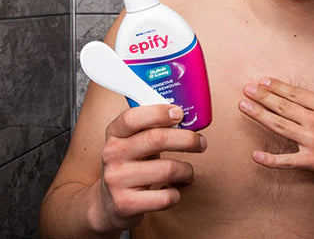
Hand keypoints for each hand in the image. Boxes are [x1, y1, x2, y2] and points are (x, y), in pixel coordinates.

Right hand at [90, 104, 206, 232]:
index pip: (132, 117)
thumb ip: (152, 126)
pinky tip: (173, 190)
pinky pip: (165, 197)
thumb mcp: (132, 141)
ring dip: (186, 170)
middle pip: (157, 139)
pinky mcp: (125, 204)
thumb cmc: (131, 164)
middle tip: (201, 143)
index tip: (180, 113)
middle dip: (187, 139)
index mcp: (114, 133)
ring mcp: (116, 180)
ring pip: (167, 169)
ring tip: (187, 171)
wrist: (108, 204)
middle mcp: (112, 154)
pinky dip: (176, 194)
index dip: (159, 113)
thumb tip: (187, 117)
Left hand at [238, 56, 313, 195]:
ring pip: (281, 127)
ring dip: (260, 116)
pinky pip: (288, 161)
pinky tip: (255, 156)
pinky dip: (271, 160)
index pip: (297, 93)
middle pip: (284, 106)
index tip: (263, 81)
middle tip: (245, 89)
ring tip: (243, 107)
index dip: (278, 86)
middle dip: (262, 97)